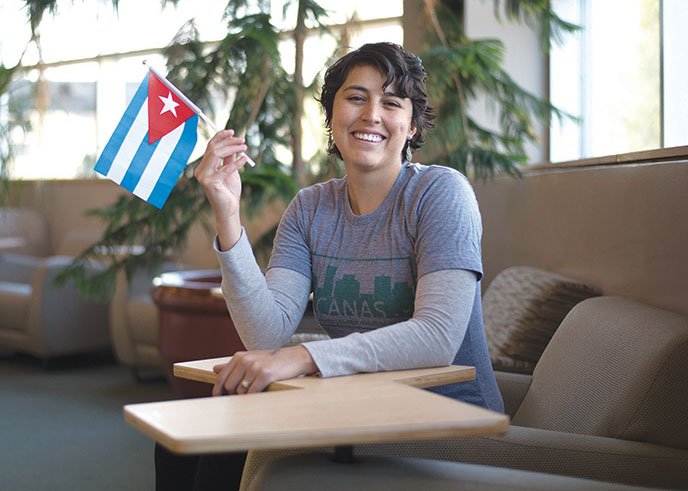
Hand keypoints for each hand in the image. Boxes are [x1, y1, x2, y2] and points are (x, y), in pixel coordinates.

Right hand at [194, 129, 249, 249]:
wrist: (230, 208)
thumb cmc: (229, 190)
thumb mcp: (230, 170)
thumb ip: (229, 157)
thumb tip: (233, 142)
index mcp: (203, 166)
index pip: (210, 146)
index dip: (220, 137)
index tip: (233, 131)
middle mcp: (200, 170)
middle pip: (213, 149)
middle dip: (229, 142)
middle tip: (243, 140)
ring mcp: (203, 177)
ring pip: (216, 155)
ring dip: (232, 149)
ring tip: (245, 147)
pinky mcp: (209, 183)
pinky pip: (224, 169)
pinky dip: (235, 163)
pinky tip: (245, 159)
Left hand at [212, 346, 317, 395]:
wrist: (295, 357)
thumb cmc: (272, 360)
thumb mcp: (251, 359)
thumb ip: (232, 365)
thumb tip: (215, 370)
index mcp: (239, 356)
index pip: (221, 377)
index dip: (218, 390)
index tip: (218, 398)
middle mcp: (245, 360)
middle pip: (229, 387)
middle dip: (234, 394)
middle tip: (244, 395)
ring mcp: (255, 367)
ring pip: (240, 391)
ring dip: (246, 396)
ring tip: (255, 391)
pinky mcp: (265, 375)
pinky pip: (252, 393)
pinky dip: (254, 397)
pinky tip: (259, 394)